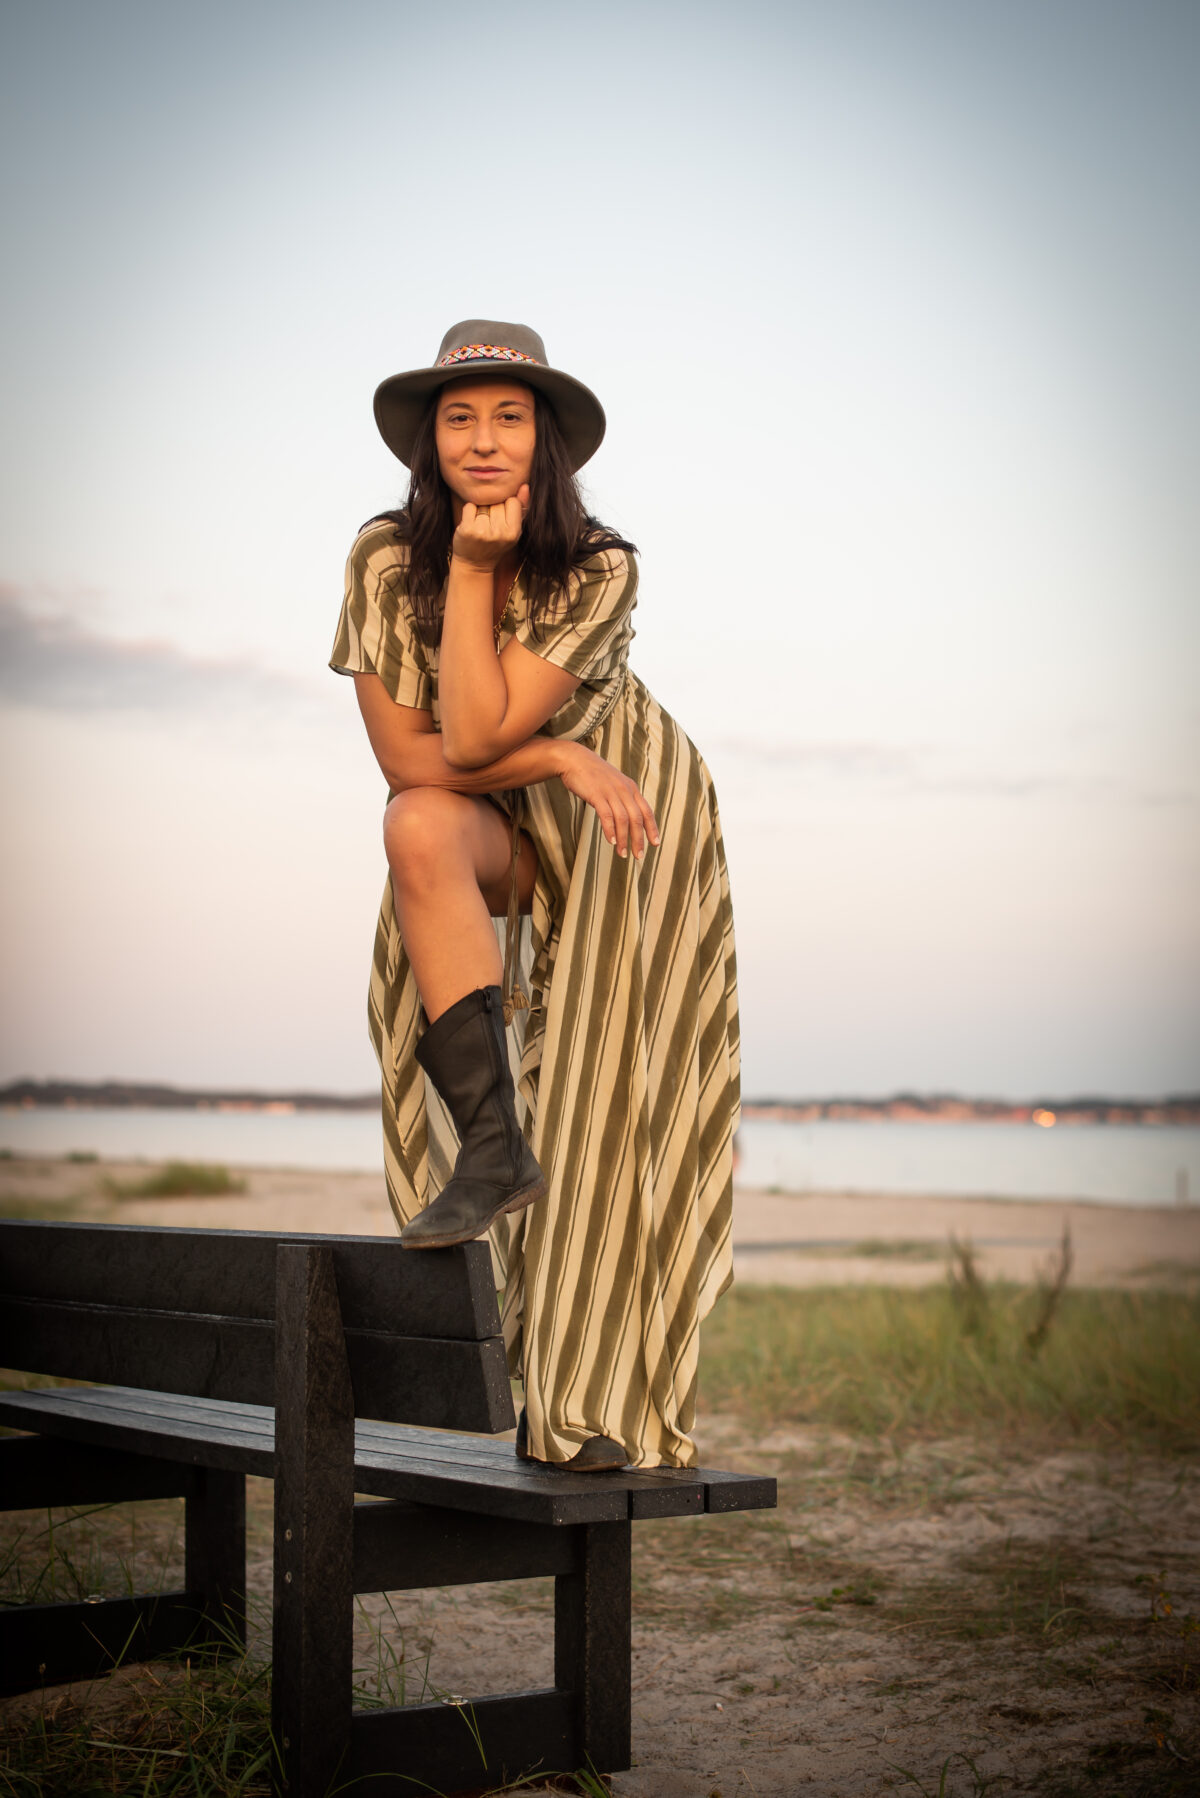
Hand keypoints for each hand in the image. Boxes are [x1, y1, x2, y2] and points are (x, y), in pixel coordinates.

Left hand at [451, 484, 529, 570]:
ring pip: (483, 503)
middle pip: (497, 501)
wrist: (474, 564)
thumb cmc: (495, 544)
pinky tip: (471, 524)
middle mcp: (499, 533)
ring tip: (480, 525)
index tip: (502, 519)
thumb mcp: (512, 529)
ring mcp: (482, 531)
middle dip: (492, 509)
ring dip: (480, 510)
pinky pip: (469, 506)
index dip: (506, 507)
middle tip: (490, 525)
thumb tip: (524, 486)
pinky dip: (469, 512)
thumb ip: (521, 507)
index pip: (512, 501)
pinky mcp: (467, 529)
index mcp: (514, 532)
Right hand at [559, 741, 659, 858]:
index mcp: (631, 788)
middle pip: (637, 818)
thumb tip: (628, 817)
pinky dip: (610, 830)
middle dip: (639, 839)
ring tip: (622, 853)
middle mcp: (624, 790)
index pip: (646, 811)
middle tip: (639, 856)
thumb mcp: (614, 784)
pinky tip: (610, 841)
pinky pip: (607, 815)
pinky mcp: (597, 794)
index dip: (652, 828)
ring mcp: (611, 792)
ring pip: (623, 820)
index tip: (655, 844)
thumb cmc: (593, 774)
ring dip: (624, 839)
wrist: (574, 759)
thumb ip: (622, 798)